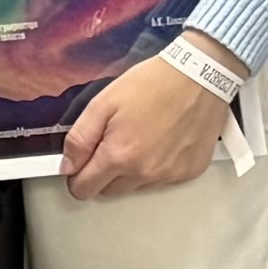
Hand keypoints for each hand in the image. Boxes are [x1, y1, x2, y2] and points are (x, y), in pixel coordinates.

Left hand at [60, 53, 236, 201]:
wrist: (200, 77)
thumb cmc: (153, 84)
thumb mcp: (103, 103)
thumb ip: (80, 139)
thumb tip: (67, 166)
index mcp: (119, 156)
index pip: (84, 189)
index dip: (77, 176)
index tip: (80, 163)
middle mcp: (145, 173)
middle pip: (109, 191)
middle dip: (103, 173)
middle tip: (112, 142)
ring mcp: (169, 176)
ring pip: (136, 187)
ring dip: (131, 171)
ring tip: (140, 137)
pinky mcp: (189, 172)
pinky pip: (162, 181)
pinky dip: (156, 167)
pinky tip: (161, 141)